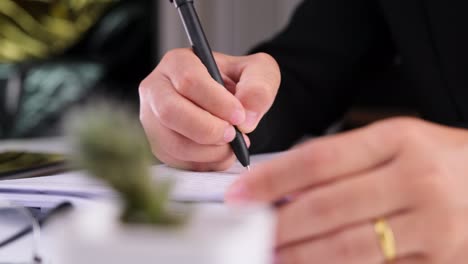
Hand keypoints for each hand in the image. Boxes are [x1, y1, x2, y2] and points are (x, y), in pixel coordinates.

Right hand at [139, 49, 279, 170]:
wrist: (231, 105)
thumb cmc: (240, 83)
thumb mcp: (259, 73)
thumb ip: (259, 88)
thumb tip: (246, 117)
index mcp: (178, 62)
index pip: (188, 80)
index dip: (216, 102)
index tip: (239, 116)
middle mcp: (157, 89)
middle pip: (170, 112)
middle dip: (207, 130)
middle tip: (233, 135)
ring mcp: (152, 119)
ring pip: (173, 142)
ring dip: (209, 151)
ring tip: (232, 145)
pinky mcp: (158, 145)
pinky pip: (177, 162)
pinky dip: (205, 163)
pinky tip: (221, 153)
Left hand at [226, 118, 467, 263]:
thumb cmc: (435, 159)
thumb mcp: (394, 142)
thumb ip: (343, 161)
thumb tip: (285, 188)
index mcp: (398, 139)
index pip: (318, 159)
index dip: (271, 179)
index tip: (240, 194)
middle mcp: (416, 179)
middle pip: (327, 207)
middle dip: (278, 224)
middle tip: (249, 232)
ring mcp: (433, 224)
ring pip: (347, 247)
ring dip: (300, 255)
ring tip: (271, 255)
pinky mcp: (442, 260)